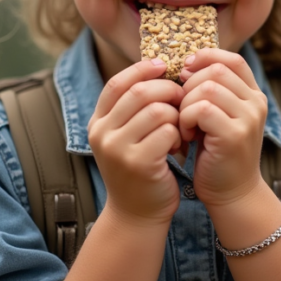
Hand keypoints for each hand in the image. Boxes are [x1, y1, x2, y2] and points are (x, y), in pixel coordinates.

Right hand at [88, 58, 182, 224]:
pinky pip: (167, 131)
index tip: (164, 66)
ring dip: (175, 115)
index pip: (117, 83)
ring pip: (156, 110)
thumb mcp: (128, 136)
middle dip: (167, 90)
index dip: (142, 70)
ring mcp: (117, 149)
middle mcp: (101, 133)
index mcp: (97, 122)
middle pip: (139, 92)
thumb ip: (134, 108)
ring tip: (180, 129)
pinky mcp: (138, 163)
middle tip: (182, 100)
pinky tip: (179, 147)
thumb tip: (160, 68)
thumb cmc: (140, 169)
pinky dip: (179, 134)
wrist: (137, 214)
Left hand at [178, 49, 266, 208]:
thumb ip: (211, 91)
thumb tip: (185, 65)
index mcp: (253, 95)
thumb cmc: (217, 153)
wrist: (232, 193)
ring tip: (184, 124)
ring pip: (208, 88)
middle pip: (217, 70)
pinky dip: (186, 119)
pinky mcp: (235, 135)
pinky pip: (202, 109)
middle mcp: (256, 103)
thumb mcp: (218, 116)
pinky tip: (185, 135)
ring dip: (186, 104)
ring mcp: (249, 118)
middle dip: (190, 85)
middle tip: (182, 108)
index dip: (206, 58)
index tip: (185, 71)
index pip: (232, 60)